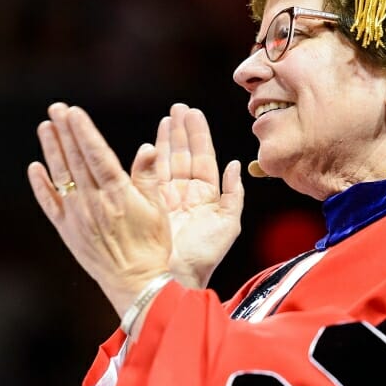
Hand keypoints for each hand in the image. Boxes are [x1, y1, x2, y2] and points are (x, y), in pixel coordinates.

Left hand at [28, 103, 172, 316]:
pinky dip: (41, 185)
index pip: (96, 154)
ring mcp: (77, 217)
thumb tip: (148, 147)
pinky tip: (36, 167)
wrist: (136, 283)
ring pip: (60, 177)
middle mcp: (93, 202)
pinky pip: (49, 204)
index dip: (83, 132)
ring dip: (52, 150)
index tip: (74, 111)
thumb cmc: (152, 246)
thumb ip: (149, 177)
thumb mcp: (158, 210)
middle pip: (75, 160)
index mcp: (117, 194)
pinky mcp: (67, 231)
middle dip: (65, 131)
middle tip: (56, 108)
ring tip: (45, 127)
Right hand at [155, 104, 243, 287]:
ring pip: (167, 162)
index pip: (203, 159)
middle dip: (181, 131)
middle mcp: (186, 195)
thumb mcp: (228, 223)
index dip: (199, 136)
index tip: (194, 113)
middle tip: (178, 108)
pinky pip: (149, 177)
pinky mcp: (149, 205)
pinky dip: (149, 160)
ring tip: (166, 117)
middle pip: (183, 155)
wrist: (177, 277)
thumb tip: (236, 164)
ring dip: (166, 139)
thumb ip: (234, 194)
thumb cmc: (205, 255)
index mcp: (206, 197)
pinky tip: (150, 143)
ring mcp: (166, 199)